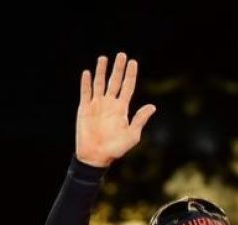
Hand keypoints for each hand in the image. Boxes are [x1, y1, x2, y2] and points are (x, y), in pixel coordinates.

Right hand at [75, 52, 156, 167]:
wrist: (96, 156)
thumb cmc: (116, 148)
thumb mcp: (132, 135)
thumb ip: (140, 119)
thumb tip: (152, 106)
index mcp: (122, 109)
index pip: (127, 87)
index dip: (130, 75)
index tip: (133, 62)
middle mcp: (110, 104)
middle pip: (115, 81)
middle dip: (118, 68)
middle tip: (121, 55)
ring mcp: (97, 105)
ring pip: (100, 83)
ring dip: (101, 71)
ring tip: (104, 58)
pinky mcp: (85, 108)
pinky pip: (85, 92)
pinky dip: (86, 83)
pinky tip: (87, 72)